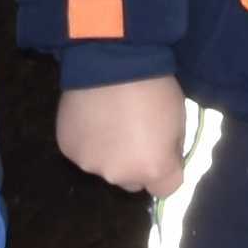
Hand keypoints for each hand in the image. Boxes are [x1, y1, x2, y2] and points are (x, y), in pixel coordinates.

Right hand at [58, 75, 186, 194]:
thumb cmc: (153, 85)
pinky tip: (91, 116)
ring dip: (109, 151)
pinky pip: (83, 152)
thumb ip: (171, 147)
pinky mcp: (68, 149)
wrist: (110, 59)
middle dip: (135, 163)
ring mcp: (90, 164)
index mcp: (153, 168)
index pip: (166, 189)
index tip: (163, 150)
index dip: (166, 169)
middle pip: (132, 180)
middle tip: (133, 132)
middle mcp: (120, 174)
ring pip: (104, 166)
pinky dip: (88, 140)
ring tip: (108, 119)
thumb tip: (164, 156)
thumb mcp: (179, 118)